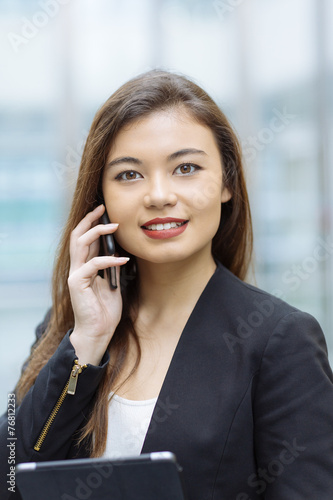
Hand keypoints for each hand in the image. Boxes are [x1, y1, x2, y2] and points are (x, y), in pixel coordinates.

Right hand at [67, 204, 128, 364]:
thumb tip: (119, 251)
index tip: (104, 212)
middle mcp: (77, 267)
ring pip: (81, 244)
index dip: (93, 223)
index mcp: (85, 266)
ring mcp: (76, 274)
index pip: (85, 239)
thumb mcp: (113, 283)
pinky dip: (109, 259)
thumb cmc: (105, 310)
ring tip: (114, 226)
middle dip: (90, 219)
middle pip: (77, 235)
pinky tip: (123, 259)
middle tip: (103, 208)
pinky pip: (93, 264)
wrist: (98, 331)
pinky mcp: (77, 283)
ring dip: (97, 232)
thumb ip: (111, 267)